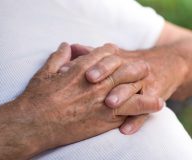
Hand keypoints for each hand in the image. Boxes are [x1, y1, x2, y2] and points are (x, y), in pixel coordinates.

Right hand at [17, 43, 151, 149]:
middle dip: (135, 66)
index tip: (117, 54)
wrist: (35, 124)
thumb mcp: (45, 71)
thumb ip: (59, 56)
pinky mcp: (105, 120)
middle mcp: (97, 83)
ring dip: (144, 84)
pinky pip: (131, 111)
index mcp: (83, 68)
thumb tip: (67, 45)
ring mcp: (103, 101)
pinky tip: (156, 104)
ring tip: (154, 83)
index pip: (106, 53)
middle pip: (124, 69)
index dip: (113, 52)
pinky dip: (145, 107)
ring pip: (132, 88)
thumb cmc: (37, 98)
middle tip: (143, 68)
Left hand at [69, 43, 186, 133]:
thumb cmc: (132, 64)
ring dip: (122, 94)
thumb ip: (93, 54)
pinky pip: (145, 111)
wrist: (168, 65)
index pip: (108, 56)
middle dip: (106, 72)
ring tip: (109, 102)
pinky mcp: (154, 98)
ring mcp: (145, 83)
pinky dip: (136, 121)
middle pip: (120, 68)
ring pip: (134, 88)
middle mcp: (132, 69)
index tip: (79, 68)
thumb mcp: (116, 56)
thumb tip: (71, 48)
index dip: (94, 61)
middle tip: (91, 81)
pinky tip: (125, 130)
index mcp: (120, 58)